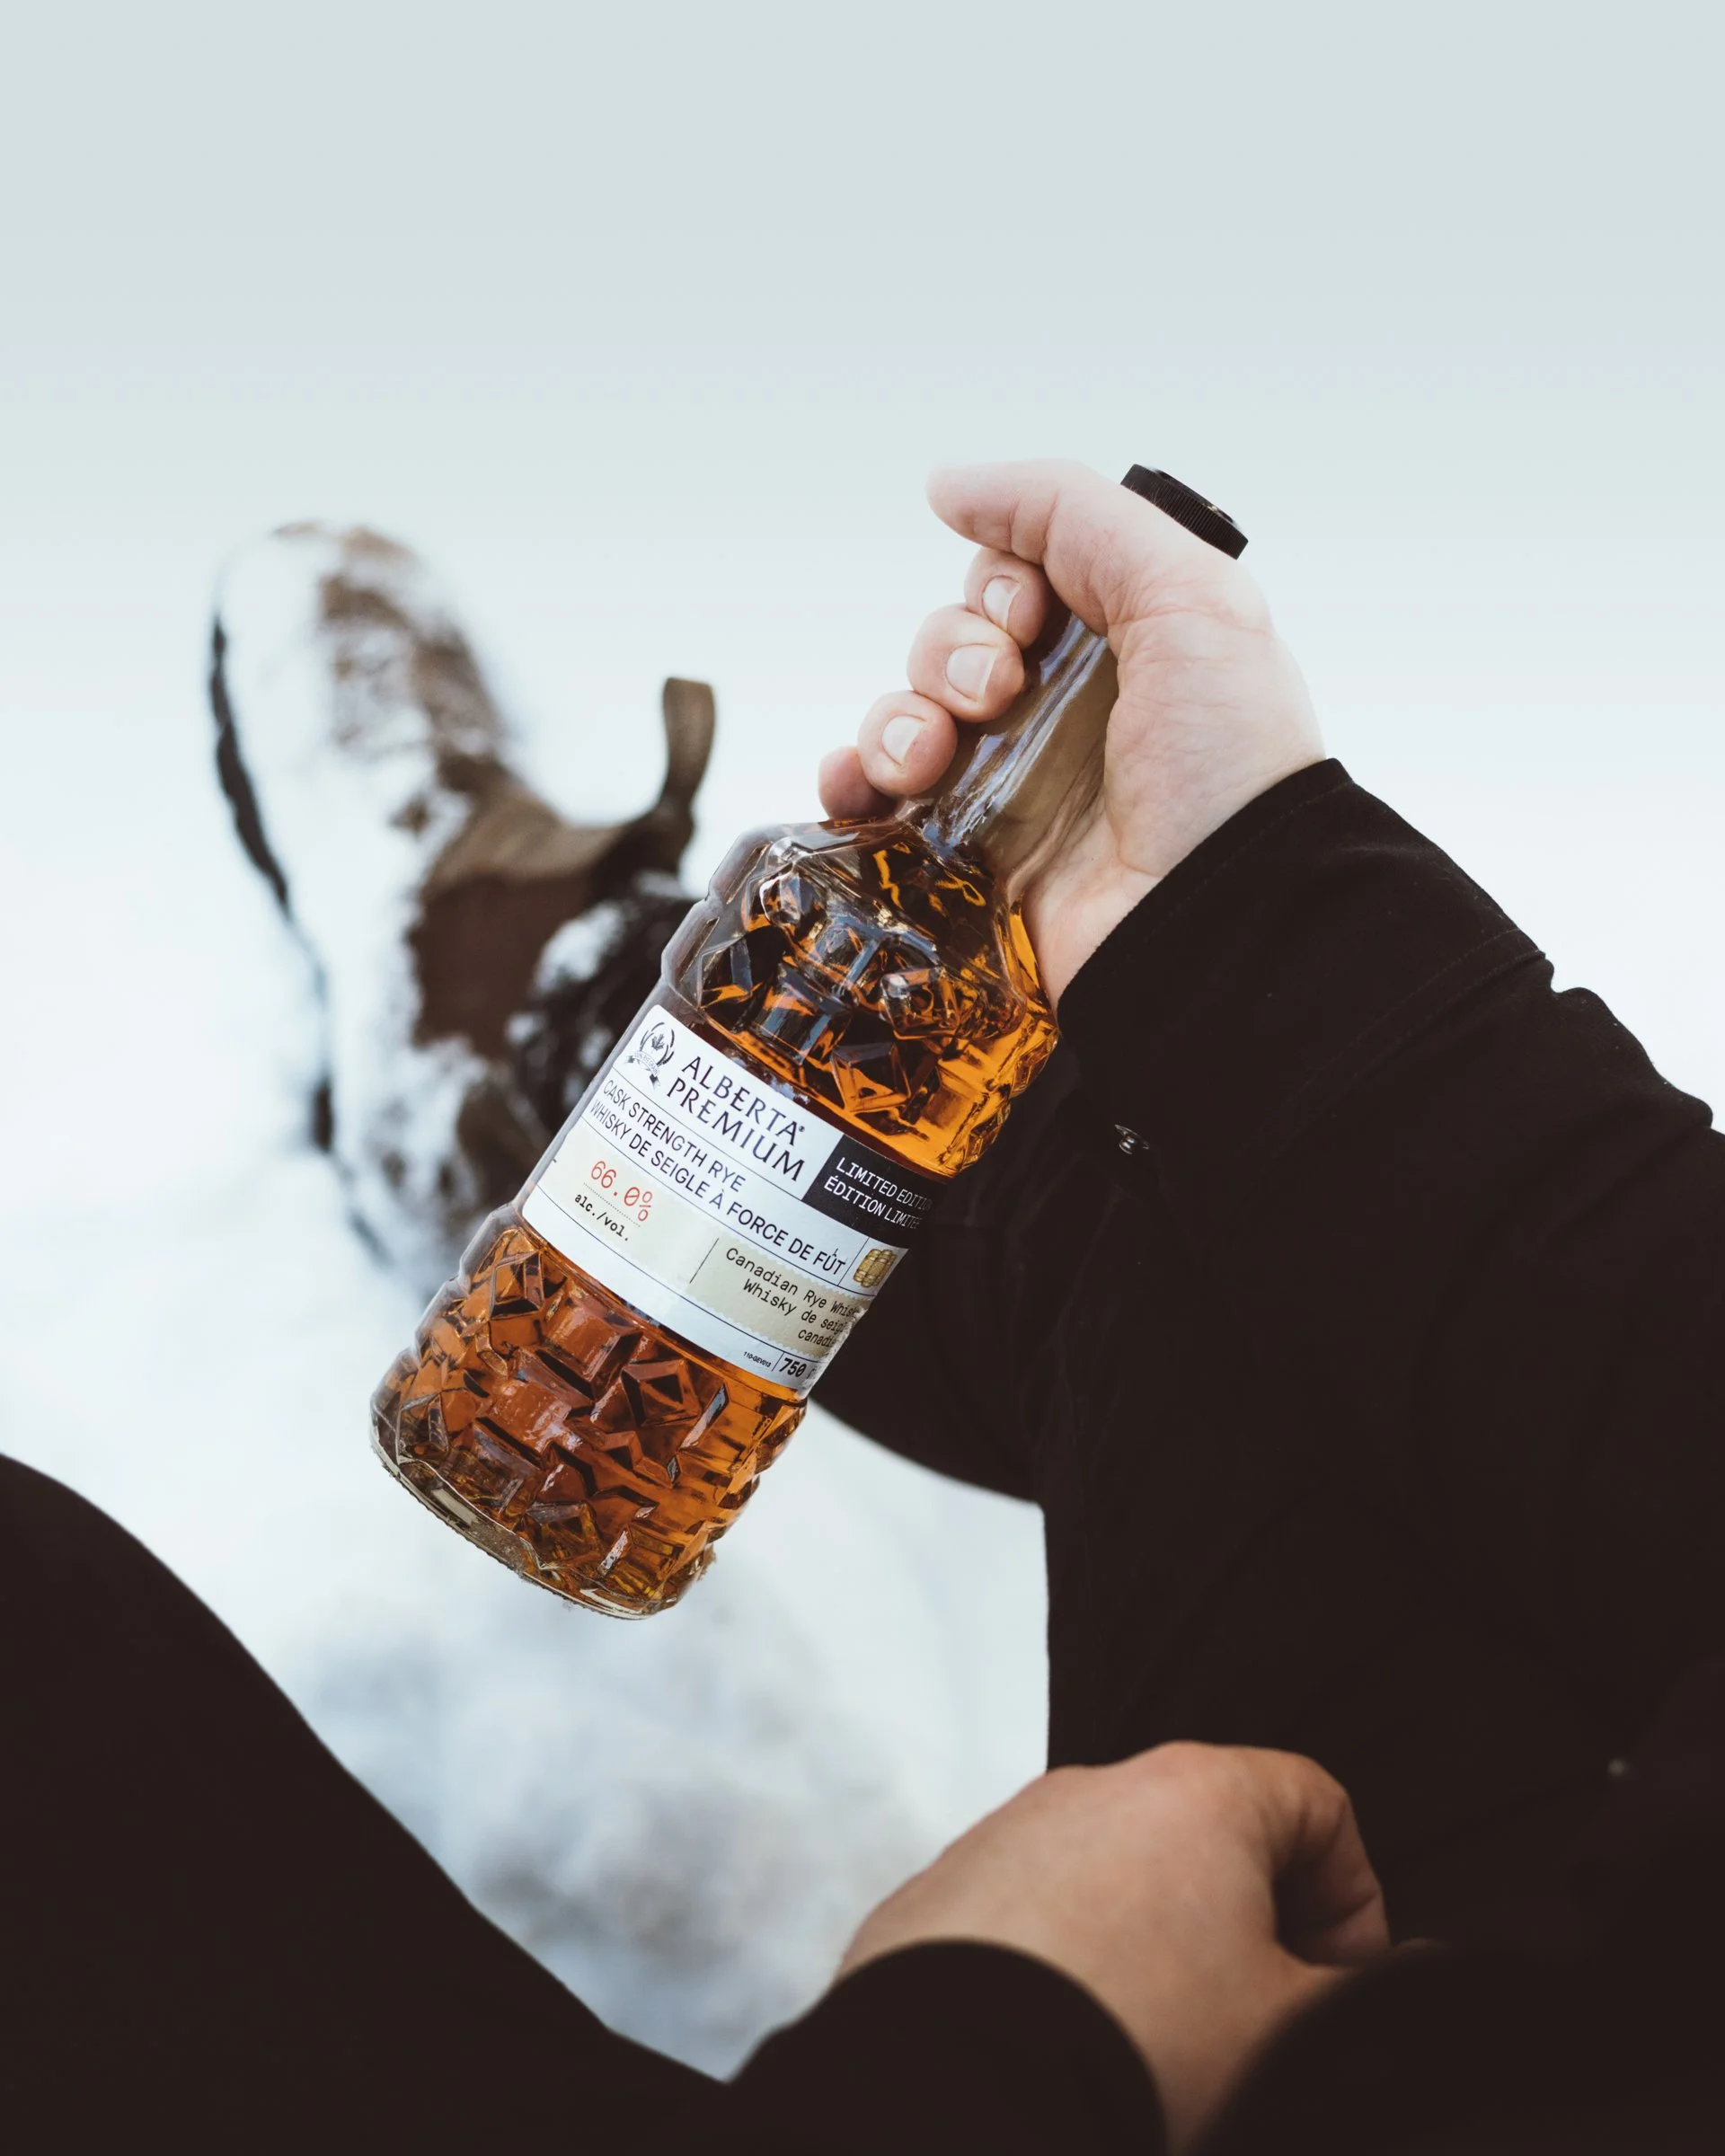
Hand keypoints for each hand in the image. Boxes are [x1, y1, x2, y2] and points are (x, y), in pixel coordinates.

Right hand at [819, 460, 1322, 1006]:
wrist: (1218, 921)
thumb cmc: (1227, 763)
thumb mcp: (1188, 596)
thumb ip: (1074, 515)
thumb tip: (950, 486)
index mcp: (1115, 648)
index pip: (1012, 580)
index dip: (1000, 586)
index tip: (1029, 621)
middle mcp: (1059, 715)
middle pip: (948, 642)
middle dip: (951, 654)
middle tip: (997, 696)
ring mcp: (1009, 791)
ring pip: (904, 716)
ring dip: (899, 719)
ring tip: (935, 760)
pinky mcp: (967, 863)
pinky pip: (875, 805)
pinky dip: (851, 784)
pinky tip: (864, 789)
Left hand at [838, 1741, 1387, 2152]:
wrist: (952, 2090)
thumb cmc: (1132, 2047)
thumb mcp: (1295, 2034)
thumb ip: (1376, 1998)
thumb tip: (1421, 1978)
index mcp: (1194, 1791)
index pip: (1319, 1802)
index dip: (1354, 1901)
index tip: (1340, 1987)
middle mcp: (1093, 1788)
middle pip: (1217, 1843)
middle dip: (1254, 1934)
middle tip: (1255, 2032)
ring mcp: (1007, 1837)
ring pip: (1123, 1883)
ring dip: (1159, 1954)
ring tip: (1156, 2053)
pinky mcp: (943, 1897)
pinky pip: (1036, 1921)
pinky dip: (1070, 1970)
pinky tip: (1074, 2047)